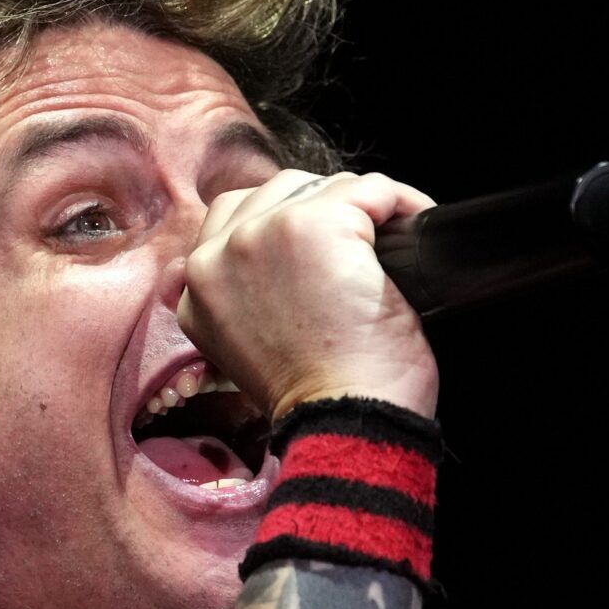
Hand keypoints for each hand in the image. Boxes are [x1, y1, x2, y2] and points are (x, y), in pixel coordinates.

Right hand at [177, 169, 439, 421]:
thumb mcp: (246, 349)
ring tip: (385, 246)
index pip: (233, 216)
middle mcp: (218, 255)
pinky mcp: (316, 224)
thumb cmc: (317, 398)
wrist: (345, 422)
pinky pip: (371, 189)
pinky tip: (412, 231)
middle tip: (359, 252)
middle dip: (323, 212)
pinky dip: (402, 205)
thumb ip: (238, 296)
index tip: (322, 253)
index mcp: (197, 287)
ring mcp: (264, 233)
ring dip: (361, 210)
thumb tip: (270, 264)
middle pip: (278, 191)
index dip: (285, 227)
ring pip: (323, 186)